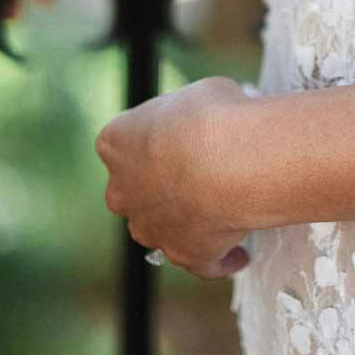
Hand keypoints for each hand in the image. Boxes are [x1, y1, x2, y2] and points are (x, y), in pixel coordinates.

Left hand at [94, 75, 255, 279]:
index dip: (154, 139)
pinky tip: (238, 254)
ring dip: (183, 221)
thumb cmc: (212, 118)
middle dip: (159, 184)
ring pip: (160, 227)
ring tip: (220, 211)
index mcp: (116, 143)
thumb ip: (193, 114)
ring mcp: (150, 228)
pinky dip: (220, 258)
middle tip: (199, 170)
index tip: (179, 134)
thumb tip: (212, 118)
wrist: (231, 162)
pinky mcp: (184, 255)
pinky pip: (202, 262)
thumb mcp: (200, 93)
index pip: (123, 142)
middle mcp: (123, 190)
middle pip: (135, 190)